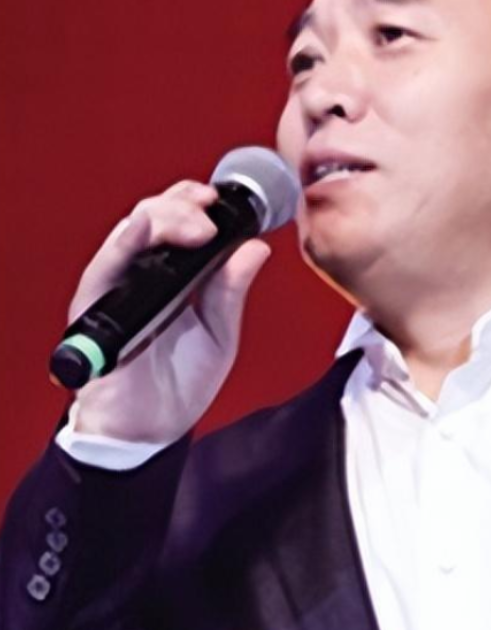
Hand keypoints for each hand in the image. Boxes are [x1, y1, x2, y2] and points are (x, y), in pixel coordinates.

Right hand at [68, 180, 270, 443]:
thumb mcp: (220, 333)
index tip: (222, 201)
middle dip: (184, 206)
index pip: (178, 223)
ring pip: (130, 233)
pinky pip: (104, 268)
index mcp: (172, 276)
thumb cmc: (180, 382)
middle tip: (211, 216)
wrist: (152, 429)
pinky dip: (124, 245)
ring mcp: (116, 289)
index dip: (196, 204)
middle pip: (154, 218)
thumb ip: (232, 291)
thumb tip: (256, 248)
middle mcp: (140, 274)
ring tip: (197, 224)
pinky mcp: (96, 309)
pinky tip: (144, 230)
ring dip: (163, 218)